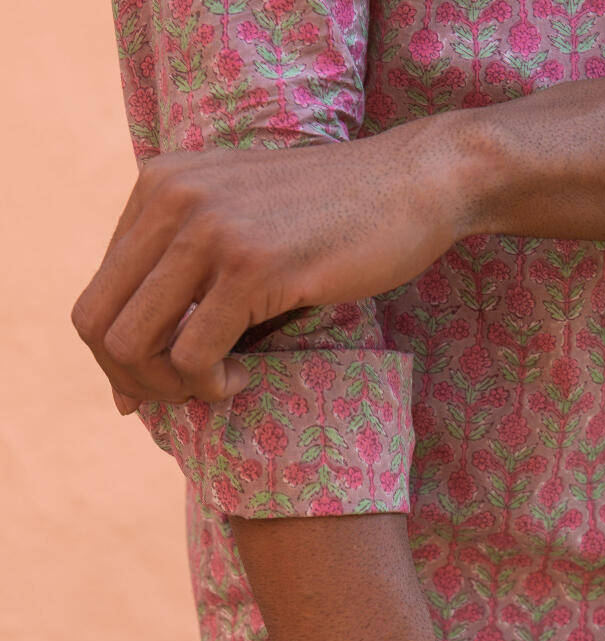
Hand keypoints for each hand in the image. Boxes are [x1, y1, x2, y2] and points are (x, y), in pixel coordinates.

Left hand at [70, 115, 466, 413]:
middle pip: (98, 325)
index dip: (117, 360)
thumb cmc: (332, 219)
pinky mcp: (251, 265)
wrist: (412, 183)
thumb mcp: (239, 225)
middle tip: (183, 396)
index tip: (159, 387)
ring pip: (134, 344)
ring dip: (169, 388)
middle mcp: (170, 199)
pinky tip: (245, 379)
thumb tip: (123, 385)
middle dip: (133, 380)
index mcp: (157, 186)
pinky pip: (194, 356)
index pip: (95, 297)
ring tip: (216, 387)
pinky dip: (212, 386)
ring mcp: (209, 230)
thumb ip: (182, 278)